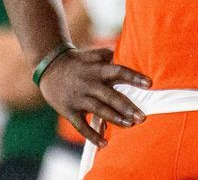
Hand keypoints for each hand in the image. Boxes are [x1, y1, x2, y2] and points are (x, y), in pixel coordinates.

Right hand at [37, 47, 151, 146]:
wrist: (48, 67)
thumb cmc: (77, 62)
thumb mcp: (91, 54)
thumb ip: (108, 56)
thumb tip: (128, 54)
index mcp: (96, 69)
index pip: (118, 71)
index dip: (133, 77)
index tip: (149, 84)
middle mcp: (88, 84)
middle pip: (110, 96)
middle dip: (127, 107)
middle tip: (142, 116)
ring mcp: (78, 98)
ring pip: (99, 110)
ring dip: (115, 118)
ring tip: (130, 125)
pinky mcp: (68, 110)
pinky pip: (81, 125)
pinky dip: (92, 135)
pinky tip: (104, 143)